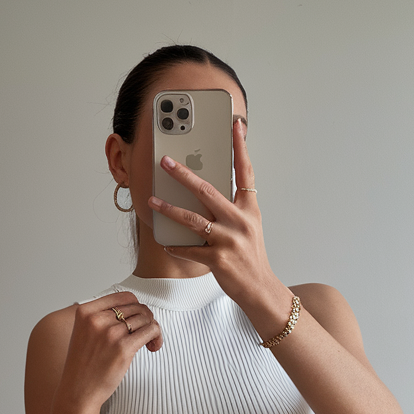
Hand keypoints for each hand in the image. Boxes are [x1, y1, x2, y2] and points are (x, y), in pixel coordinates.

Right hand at [58, 291, 161, 411]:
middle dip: (146, 319)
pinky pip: (151, 331)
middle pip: (137, 307)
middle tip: (146, 334)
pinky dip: (156, 337)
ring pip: (145, 318)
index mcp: (85, 311)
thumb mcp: (85, 332)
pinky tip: (153, 347)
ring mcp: (110, 333)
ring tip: (149, 343)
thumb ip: (104, 317)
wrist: (78, 392)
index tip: (137, 320)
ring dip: (152, 329)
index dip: (136, 307)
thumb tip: (137, 307)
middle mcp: (96, 319)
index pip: (123, 296)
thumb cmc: (84, 365)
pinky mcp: (123, 348)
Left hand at [148, 118, 284, 314]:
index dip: (240, 147)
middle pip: (207, 190)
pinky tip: (166, 241)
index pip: (245, 171)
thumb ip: (233, 206)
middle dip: (183, 174)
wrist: (260, 288)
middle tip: (166, 161)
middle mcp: (240, 221)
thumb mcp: (249, 225)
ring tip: (153, 200)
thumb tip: (207, 188)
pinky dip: (175, 245)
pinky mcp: (218, 260)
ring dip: (169, 209)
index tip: (235, 125)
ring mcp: (229, 241)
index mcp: (249, 209)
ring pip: (192, 219)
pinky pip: (189, 249)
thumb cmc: (250, 255)